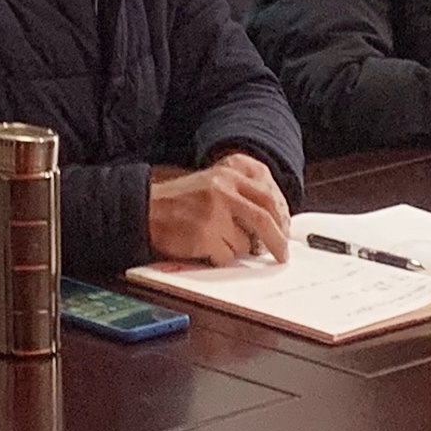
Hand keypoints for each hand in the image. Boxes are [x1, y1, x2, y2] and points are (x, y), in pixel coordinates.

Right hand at [147, 155, 290, 266]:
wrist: (146, 208)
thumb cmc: (180, 201)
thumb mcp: (213, 185)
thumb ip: (241, 195)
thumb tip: (274, 223)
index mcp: (229, 173)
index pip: (268, 195)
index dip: (281, 217)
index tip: (284, 231)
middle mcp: (223, 188)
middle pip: (265, 218)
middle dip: (277, 241)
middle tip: (281, 255)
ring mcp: (214, 211)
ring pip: (246, 242)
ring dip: (236, 249)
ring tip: (215, 240)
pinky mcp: (205, 234)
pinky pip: (227, 256)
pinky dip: (219, 257)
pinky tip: (204, 247)